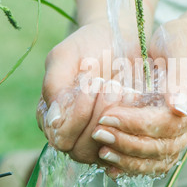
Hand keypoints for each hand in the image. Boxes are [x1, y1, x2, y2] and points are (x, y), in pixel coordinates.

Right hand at [36, 22, 141, 164]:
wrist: (119, 36)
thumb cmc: (88, 45)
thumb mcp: (65, 56)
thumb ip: (54, 87)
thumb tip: (53, 122)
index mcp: (51, 118)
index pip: (61, 137)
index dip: (78, 115)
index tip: (94, 83)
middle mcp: (71, 133)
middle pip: (80, 150)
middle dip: (99, 117)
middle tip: (112, 85)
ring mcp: (97, 138)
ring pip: (104, 150)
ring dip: (117, 121)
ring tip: (124, 90)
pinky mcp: (121, 135)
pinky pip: (126, 146)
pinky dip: (132, 125)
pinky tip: (135, 98)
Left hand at [91, 17, 186, 176]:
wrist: (183, 46)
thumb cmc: (180, 41)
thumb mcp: (180, 47)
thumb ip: (180, 76)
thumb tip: (178, 108)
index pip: (168, 124)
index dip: (137, 124)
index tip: (108, 116)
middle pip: (164, 146)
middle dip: (128, 143)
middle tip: (98, 132)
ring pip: (159, 159)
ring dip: (129, 159)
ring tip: (102, 150)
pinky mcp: (173, 140)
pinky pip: (155, 161)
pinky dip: (133, 165)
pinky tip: (111, 165)